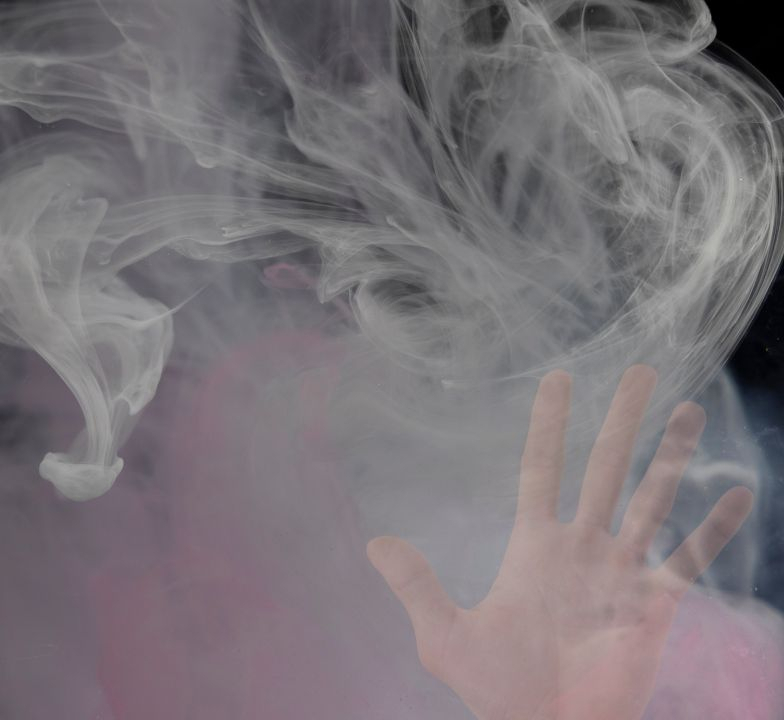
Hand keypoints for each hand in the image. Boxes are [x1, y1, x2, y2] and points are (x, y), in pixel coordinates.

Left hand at [367, 366, 753, 719]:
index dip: (550, 424)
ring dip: (671, 457)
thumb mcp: (446, 636)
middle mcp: (582, 549)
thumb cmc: (497, 691)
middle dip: (621, 420)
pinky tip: (738, 493)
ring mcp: (621, 574)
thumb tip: (374, 543)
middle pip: (605, 469)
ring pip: (651, 500)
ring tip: (688, 410)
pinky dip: (715, 529)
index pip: (544, 469)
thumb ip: (416, 587)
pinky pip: (690, 559)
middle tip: (639, 370)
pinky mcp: (655, 607)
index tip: (559, 378)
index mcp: (534, 547)